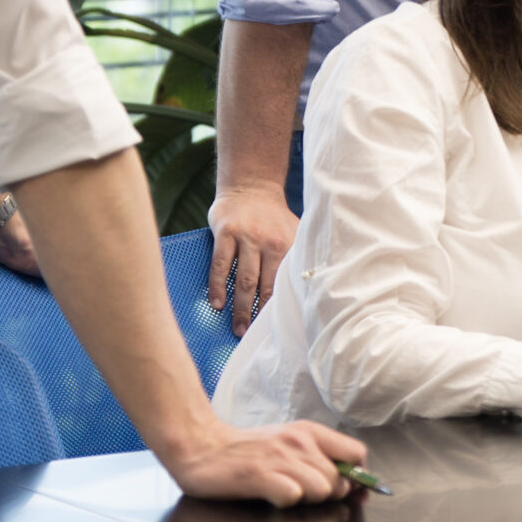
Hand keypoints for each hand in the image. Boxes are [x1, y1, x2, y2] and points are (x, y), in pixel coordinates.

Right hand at [162, 418, 366, 507]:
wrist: (201, 447)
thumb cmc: (245, 451)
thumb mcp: (287, 444)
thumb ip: (318, 458)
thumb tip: (352, 482)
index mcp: (308, 432)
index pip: (356, 453)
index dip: (357, 477)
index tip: (348, 489)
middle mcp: (298, 441)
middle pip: (340, 480)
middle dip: (328, 495)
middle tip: (303, 493)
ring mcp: (279, 458)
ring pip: (322, 489)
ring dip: (308, 500)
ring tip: (285, 494)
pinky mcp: (260, 475)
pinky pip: (292, 496)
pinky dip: (285, 503)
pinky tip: (271, 497)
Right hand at [207, 184, 297, 335]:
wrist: (251, 185)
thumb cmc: (272, 218)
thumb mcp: (292, 232)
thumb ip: (295, 258)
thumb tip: (304, 293)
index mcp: (288, 245)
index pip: (284, 283)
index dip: (280, 307)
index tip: (277, 330)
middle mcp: (269, 241)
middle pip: (264, 286)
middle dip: (257, 314)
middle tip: (251, 335)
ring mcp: (246, 236)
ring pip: (243, 279)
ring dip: (239, 306)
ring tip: (236, 328)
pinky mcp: (226, 231)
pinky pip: (220, 264)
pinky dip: (217, 285)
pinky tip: (216, 303)